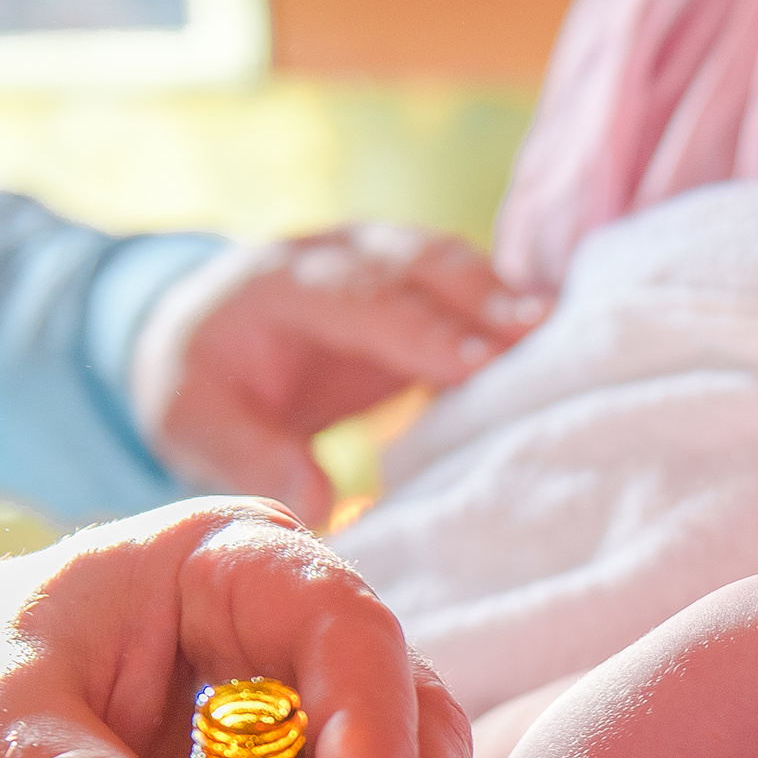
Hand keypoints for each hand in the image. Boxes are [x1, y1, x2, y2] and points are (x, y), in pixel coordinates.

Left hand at [130, 225, 549, 526]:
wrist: (199, 334)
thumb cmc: (202, 385)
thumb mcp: (193, 426)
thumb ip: (252, 457)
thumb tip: (322, 504)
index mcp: (277, 282)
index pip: (358, 300)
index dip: (419, 330)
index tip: (478, 361)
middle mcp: (335, 253)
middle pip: (415, 262)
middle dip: (480, 295)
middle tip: (543, 329)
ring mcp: (379, 257)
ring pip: (449, 263)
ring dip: (503, 296)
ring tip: (564, 332)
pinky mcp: (411, 282)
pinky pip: (465, 285)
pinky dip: (506, 306)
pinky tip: (556, 336)